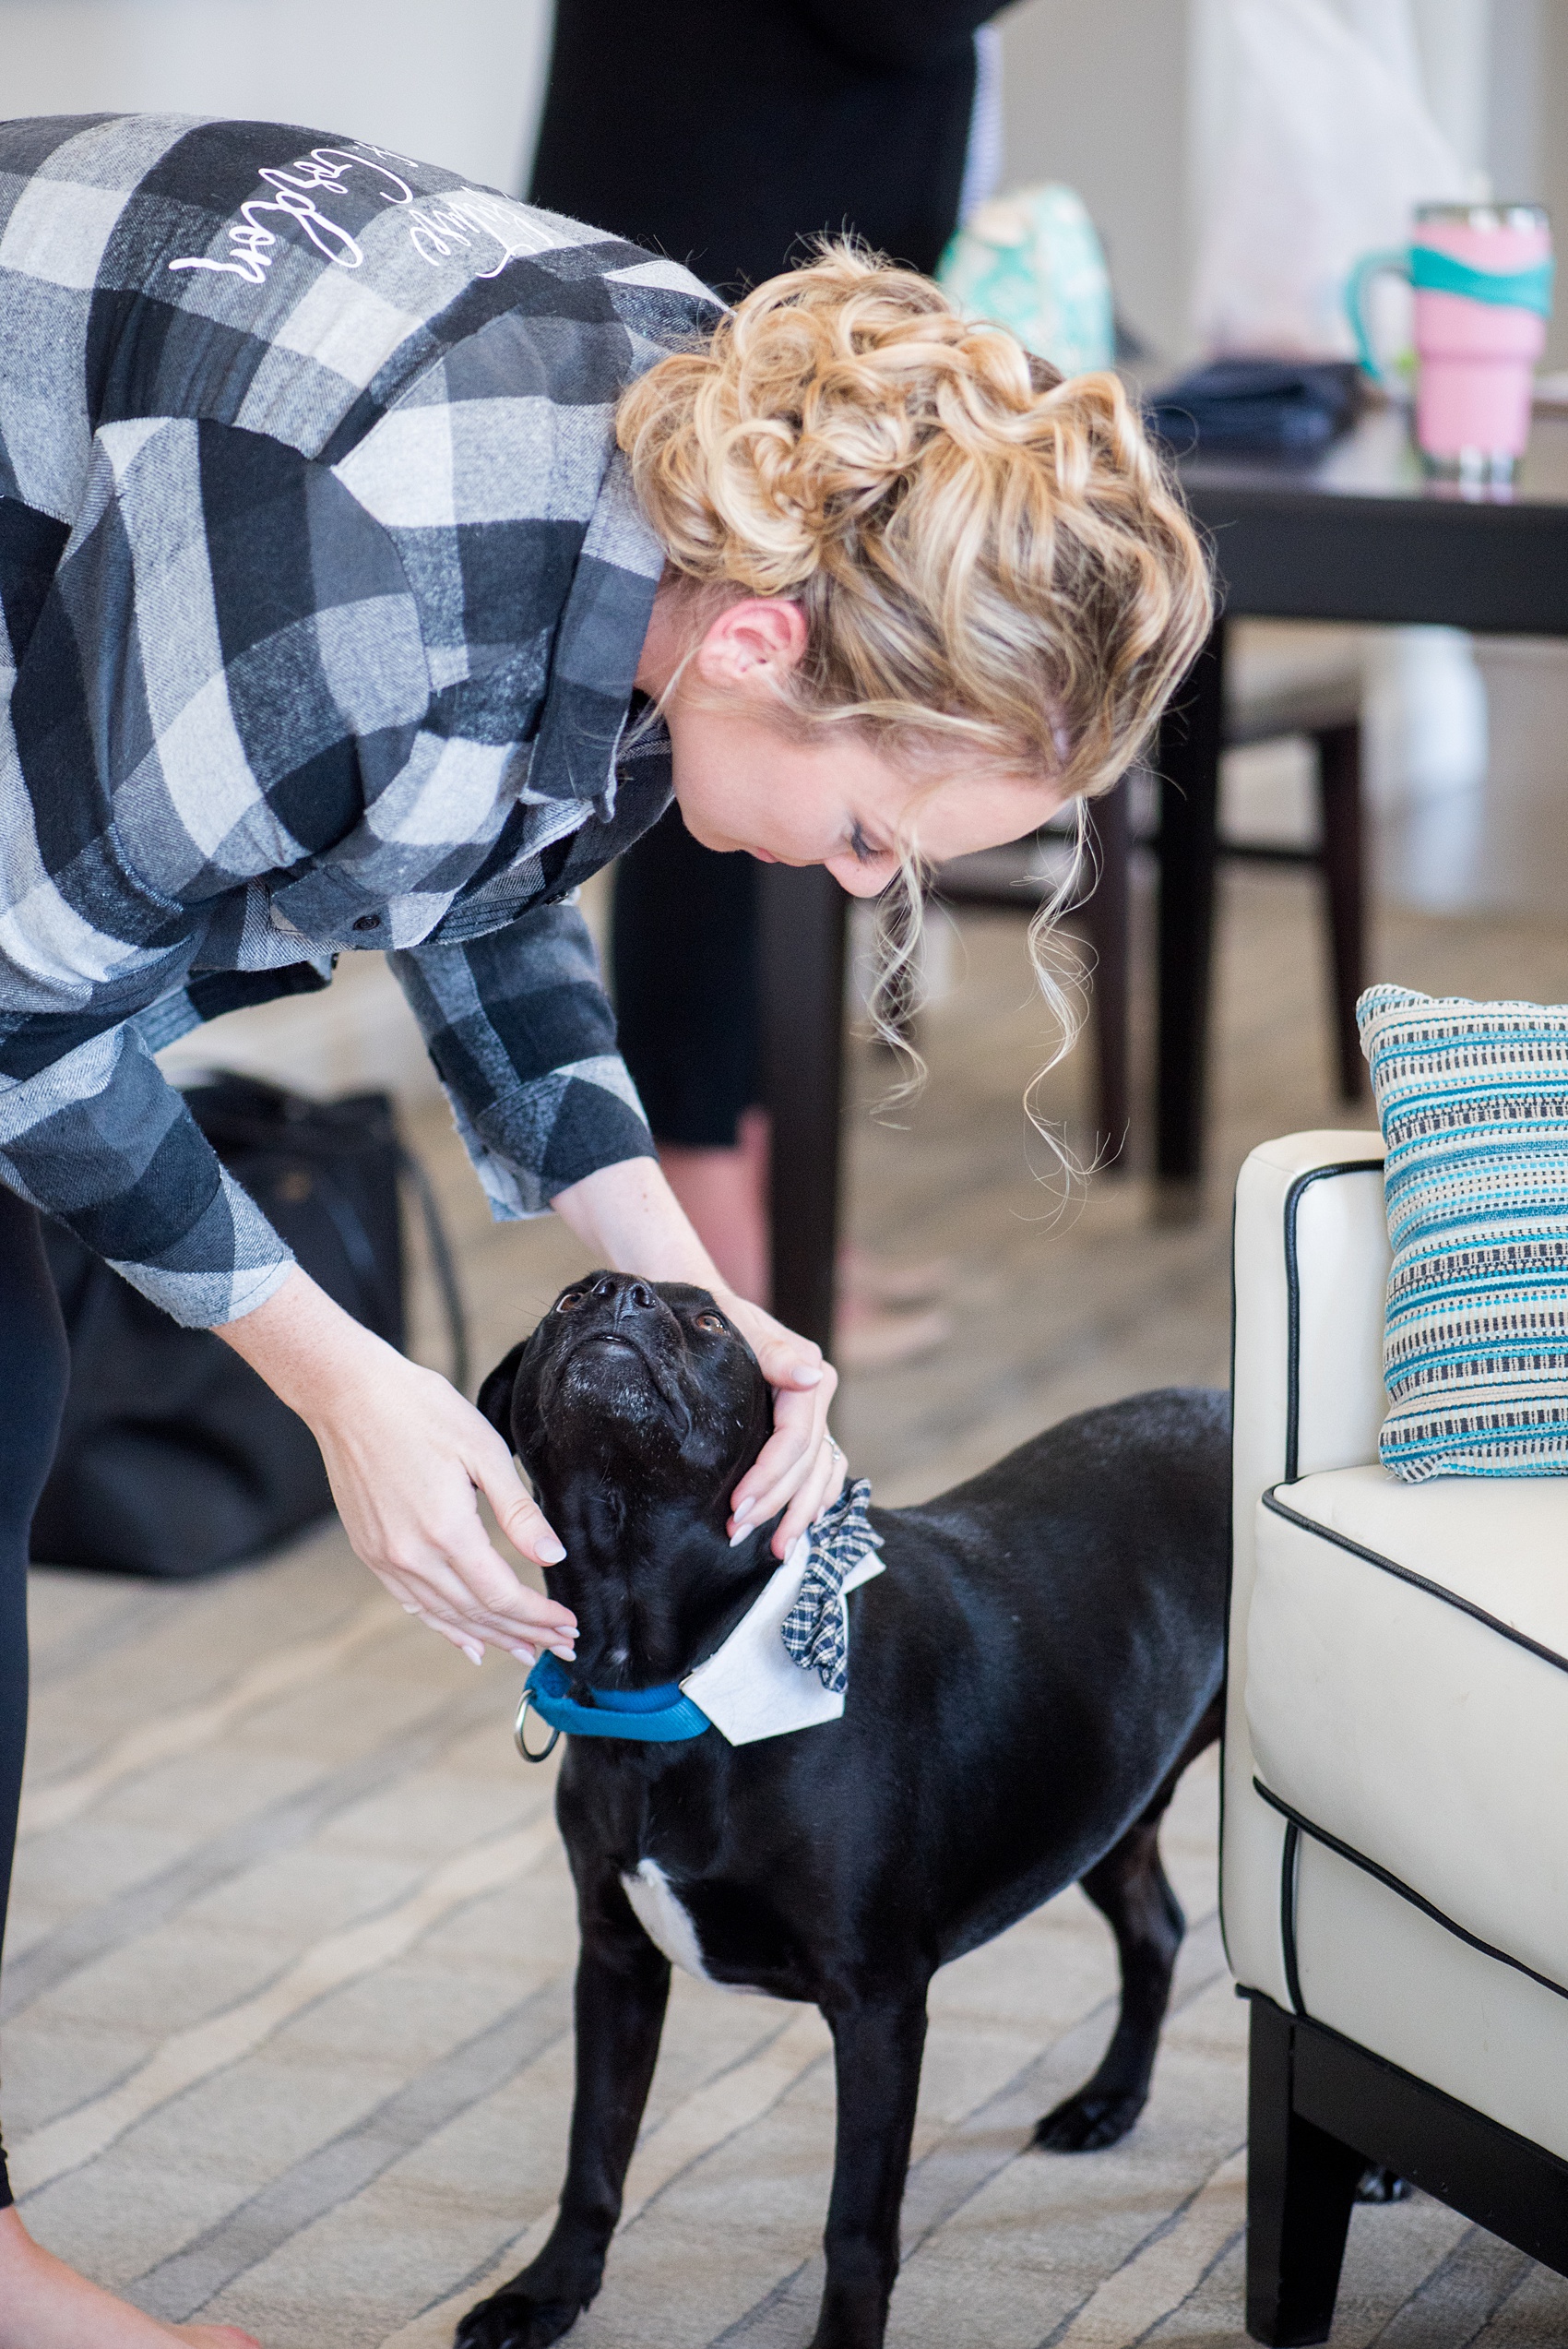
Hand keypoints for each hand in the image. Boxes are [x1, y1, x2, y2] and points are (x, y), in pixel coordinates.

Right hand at [218, 1272, 577, 1666]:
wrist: (349, 1395)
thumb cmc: (420, 1410)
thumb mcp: (483, 1450)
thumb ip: (518, 1511)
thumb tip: (553, 1556)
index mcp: (446, 1530)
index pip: (502, 1595)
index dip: (540, 1617)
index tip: (570, 1627)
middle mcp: (412, 1555)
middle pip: (478, 1613)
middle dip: (524, 1634)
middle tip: (562, 1648)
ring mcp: (386, 1558)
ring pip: (447, 1616)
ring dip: (490, 1638)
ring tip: (525, 1651)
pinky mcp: (370, 1552)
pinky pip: (414, 1604)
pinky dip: (445, 1627)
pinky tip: (468, 1643)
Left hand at [719, 1294, 845, 1555]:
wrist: (712, 1307)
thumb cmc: (719, 1316)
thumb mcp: (740, 1326)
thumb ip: (775, 1354)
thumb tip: (810, 1377)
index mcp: (809, 1376)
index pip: (796, 1440)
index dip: (770, 1478)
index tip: (739, 1507)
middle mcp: (819, 1397)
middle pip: (808, 1464)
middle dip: (778, 1504)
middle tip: (739, 1534)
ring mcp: (816, 1414)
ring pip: (822, 1473)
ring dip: (801, 1513)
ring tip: (777, 1548)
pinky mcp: (806, 1426)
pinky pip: (825, 1468)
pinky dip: (819, 1497)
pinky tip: (805, 1523)